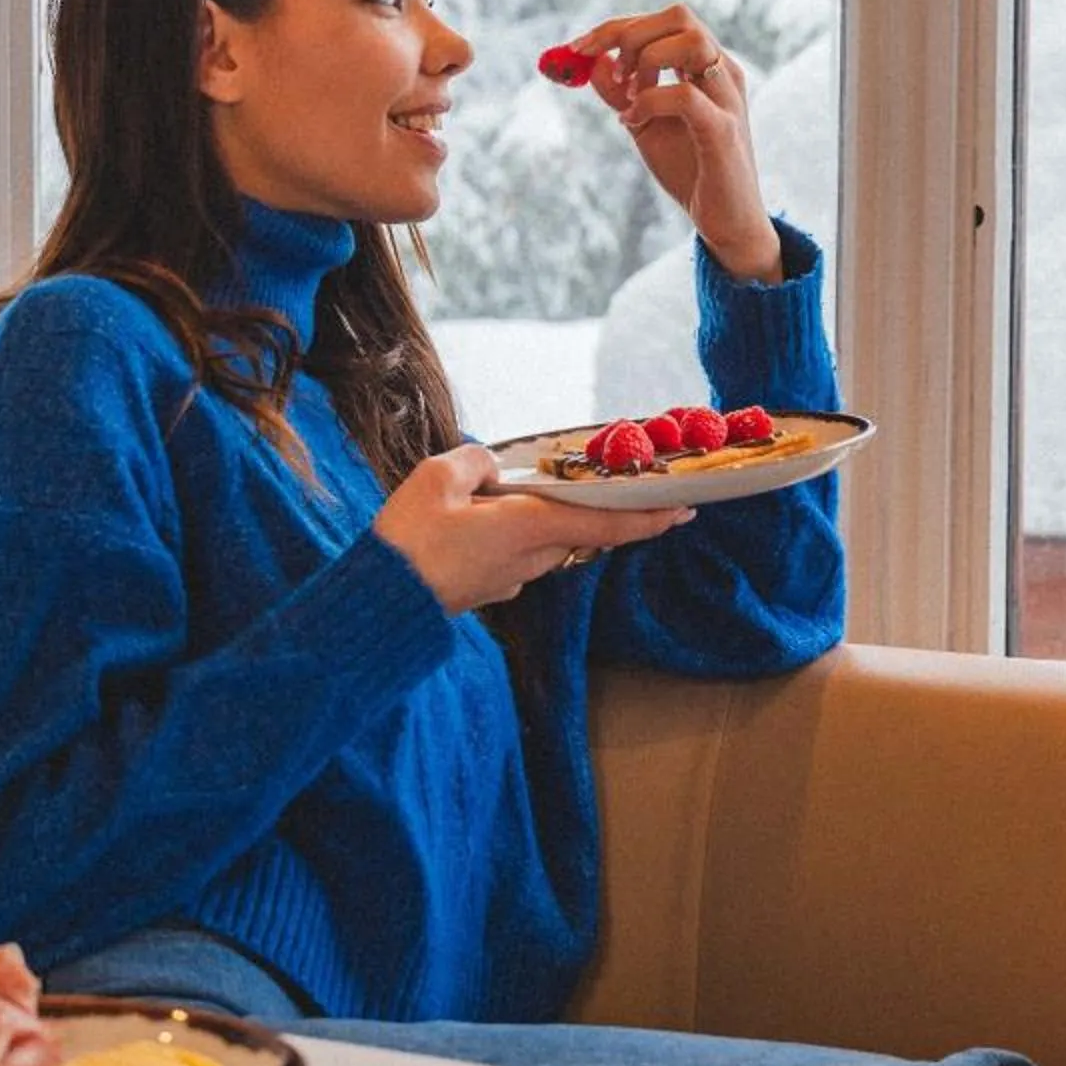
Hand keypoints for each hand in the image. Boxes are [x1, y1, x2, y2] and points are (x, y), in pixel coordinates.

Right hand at [373, 446, 693, 615]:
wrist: (382, 602)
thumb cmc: (408, 541)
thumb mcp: (436, 478)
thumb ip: (474, 462)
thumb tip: (492, 467)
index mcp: (528, 528)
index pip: (604, 522)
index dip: (647, 516)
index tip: (684, 511)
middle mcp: (530, 559)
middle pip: (581, 530)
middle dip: (602, 509)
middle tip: (629, 486)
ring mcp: (511, 579)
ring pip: (548, 542)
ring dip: (553, 519)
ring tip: (538, 492)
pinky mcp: (489, 588)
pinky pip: (518, 554)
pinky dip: (520, 533)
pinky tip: (488, 517)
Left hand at [569, 7, 782, 282]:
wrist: (727, 223)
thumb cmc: (690, 171)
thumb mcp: (644, 124)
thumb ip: (620, 92)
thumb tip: (592, 60)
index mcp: (707, 67)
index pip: (666, 20)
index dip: (616, 27)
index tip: (578, 48)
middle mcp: (723, 73)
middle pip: (679, 16)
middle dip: (628, 33)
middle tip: (605, 70)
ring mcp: (728, 99)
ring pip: (690, 41)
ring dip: (645, 59)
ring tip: (627, 95)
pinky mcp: (723, 131)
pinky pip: (684, 97)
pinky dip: (648, 101)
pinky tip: (631, 121)